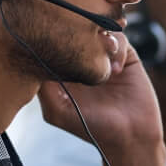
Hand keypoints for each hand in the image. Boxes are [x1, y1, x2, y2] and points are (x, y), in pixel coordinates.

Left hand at [38, 33, 162, 148]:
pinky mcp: (125, 55)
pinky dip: (118, 49)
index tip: (57, 40)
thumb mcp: (58, 111)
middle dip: (79, 33)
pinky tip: (118, 71)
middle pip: (75, 29)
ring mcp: (103, 55)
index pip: (52, 42)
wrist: (130, 136)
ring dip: (101, 40)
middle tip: (85, 46)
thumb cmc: (91, 127)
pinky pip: (120, 37)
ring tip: (104, 62)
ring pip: (99, 28)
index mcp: (62, 69)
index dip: (53, 37)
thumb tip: (34, 56)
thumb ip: (43, 87)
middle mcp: (82, 59)